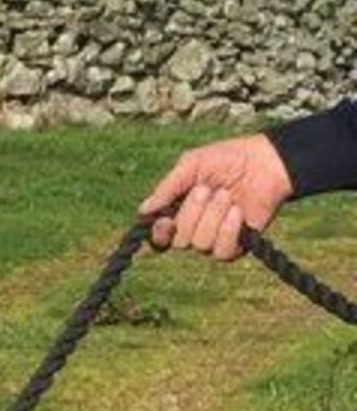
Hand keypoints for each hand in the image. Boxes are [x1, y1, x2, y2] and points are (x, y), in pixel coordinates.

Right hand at [139, 133, 293, 259]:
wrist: (267, 162)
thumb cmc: (229, 159)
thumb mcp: (192, 165)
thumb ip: (167, 187)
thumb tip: (143, 210)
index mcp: (178, 211)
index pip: (159, 236)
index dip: (159, 233)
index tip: (166, 220)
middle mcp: (193, 229)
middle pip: (178, 241)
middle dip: (192, 213)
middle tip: (207, 189)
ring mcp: (214, 239)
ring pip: (199, 245)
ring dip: (213, 217)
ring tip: (228, 195)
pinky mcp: (236, 245)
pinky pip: (221, 251)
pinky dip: (228, 230)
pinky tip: (237, 212)